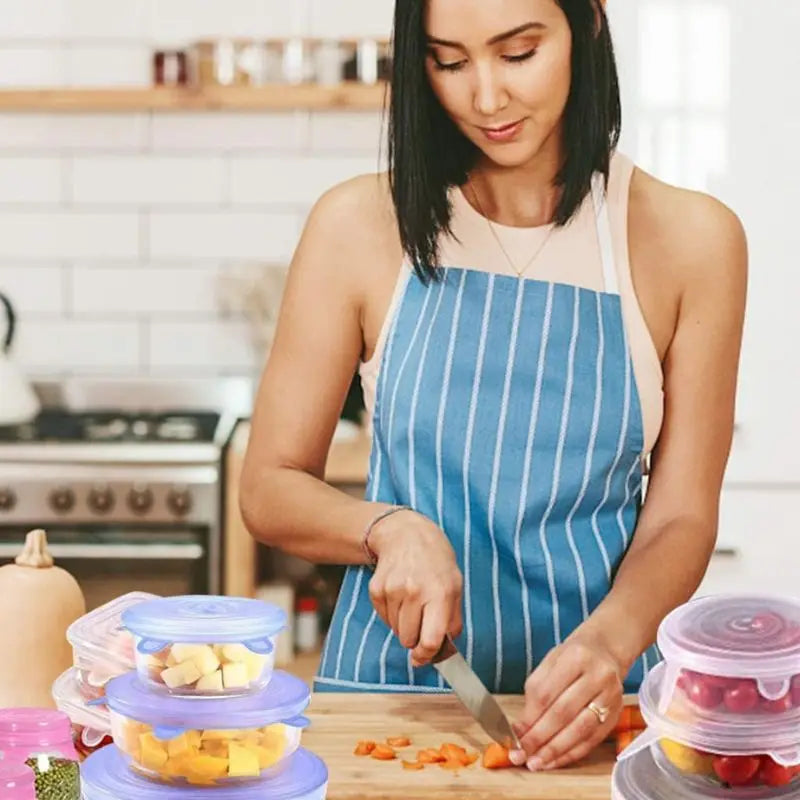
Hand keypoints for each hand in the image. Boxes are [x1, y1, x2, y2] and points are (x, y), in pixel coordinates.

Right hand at [367, 509, 462, 666]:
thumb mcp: (455, 586)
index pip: (430, 640)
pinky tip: (400, 596)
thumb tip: (444, 650)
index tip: (424, 658)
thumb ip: (453, 620)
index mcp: (439, 593)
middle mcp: (415, 592)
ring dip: (404, 625)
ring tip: (413, 603)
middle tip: (422, 621)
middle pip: (409, 639)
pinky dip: (393, 614)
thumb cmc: (435, 561)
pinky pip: (384, 618)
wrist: (406, 534)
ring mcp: (392, 590)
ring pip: (396, 631)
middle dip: (416, 638)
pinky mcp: (376, 590)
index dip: (427, 656)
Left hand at [510, 630, 624, 770]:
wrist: (605, 651)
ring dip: (555, 750)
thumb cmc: (572, 657)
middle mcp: (598, 676)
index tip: (515, 735)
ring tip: (536, 762)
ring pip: (580, 730)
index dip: (530, 717)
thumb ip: (535, 691)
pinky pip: (591, 740)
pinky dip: (571, 753)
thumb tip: (521, 727)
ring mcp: (610, 697)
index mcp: (576, 657)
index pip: (547, 692)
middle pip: (563, 713)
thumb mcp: (550, 662)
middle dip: (539, 737)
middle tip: (521, 754)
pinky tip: (554, 760)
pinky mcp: (615, 716)